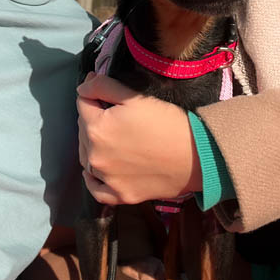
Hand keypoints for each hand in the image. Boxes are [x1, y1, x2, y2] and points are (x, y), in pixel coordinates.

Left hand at [77, 72, 201, 204]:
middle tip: (113, 113)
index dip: (93, 94)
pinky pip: (96, 189)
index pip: (83, 103)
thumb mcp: (134, 97)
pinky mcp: (120, 195)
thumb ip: (103, 87)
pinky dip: (93, 179)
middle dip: (93, 118)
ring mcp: (107, 179)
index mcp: (96, 129)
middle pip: (83, 129)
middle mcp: (95, 156)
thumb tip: (84, 84)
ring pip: (87, 156)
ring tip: (109, 136)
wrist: (196, 155)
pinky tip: (96, 170)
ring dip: (91, 144)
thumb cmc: (167, 122)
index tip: (104, 91)